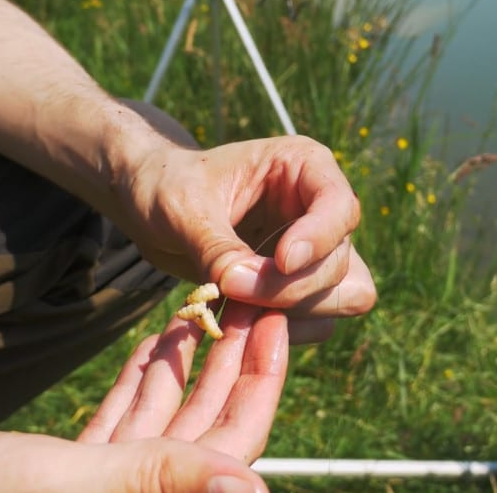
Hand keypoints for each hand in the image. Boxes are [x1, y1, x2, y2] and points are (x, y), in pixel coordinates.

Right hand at [0, 303, 285, 492]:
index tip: (272, 321)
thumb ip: (155, 479)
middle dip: (228, 363)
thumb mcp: (64, 483)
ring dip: (187, 365)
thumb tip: (252, 489)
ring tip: (202, 310)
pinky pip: (124, 421)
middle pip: (205, 427)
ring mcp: (101, 485)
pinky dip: (143, 381)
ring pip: (166, 419)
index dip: (257, 382)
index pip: (229, 447)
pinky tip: (157, 344)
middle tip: (244, 301)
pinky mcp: (68, 470)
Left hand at [117, 135, 375, 341]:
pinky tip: (239, 319)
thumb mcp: (183, 208)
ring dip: (295, 312)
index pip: (340, 207)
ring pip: (345, 296)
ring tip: (234, 307)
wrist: (151, 206)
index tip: (280, 261)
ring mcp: (316, 251)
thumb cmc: (166, 186)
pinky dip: (285, 330)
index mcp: (302, 166)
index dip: (318, 239)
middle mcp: (320, 208)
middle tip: (229, 288)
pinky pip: (321, 322)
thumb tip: (244, 284)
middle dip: (288, 286)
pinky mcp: (301, 286)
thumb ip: (216, 246)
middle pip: (340, 262)